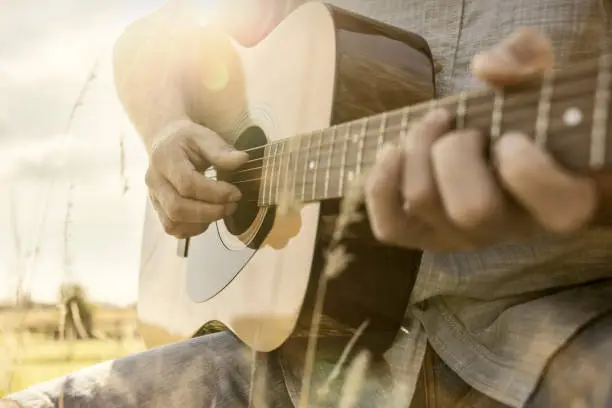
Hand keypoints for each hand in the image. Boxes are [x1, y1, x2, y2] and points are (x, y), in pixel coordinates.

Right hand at [146, 119, 247, 237]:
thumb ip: (221, 150)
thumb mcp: (204, 136)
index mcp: (165, 159)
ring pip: (172, 223)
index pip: (187, 184)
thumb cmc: (187, 139)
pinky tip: (208, 217)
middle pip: (177, 208)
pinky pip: (172, 229)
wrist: (164, 142)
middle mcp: (154, 181)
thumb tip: (243, 160)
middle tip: (232, 206)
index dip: (214, 193)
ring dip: (202, 223)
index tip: (235, 193)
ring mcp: (153, 198)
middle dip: (210, 212)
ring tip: (221, 211)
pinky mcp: (158, 209)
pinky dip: (192, 229)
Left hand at [364, 28, 597, 251]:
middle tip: (464, 128)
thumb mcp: (540, 80)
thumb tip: (487, 67)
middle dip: (456, 150)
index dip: (523, 163)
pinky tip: (393, 151)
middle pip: (471, 208)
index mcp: (560, 202)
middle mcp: (509, 230)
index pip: (549, 205)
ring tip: (432, 125)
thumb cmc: (529, 121)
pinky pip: (389, 226)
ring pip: (422, 202)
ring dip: (417, 149)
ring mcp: (463, 238)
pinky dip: (381, 184)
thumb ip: (527, 59)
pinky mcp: (424, 236)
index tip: (512, 135)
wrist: (508, 156)